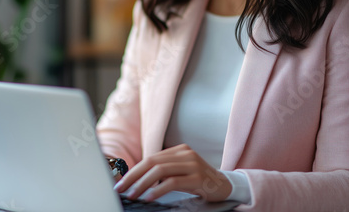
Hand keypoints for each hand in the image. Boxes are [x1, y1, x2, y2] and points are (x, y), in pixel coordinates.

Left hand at [113, 144, 231, 201]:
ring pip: (160, 170)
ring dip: (142, 184)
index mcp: (179, 150)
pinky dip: (158, 190)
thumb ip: (164, 171)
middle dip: (133, 176)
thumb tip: (137, 179)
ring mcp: (193, 164)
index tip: (121, 182)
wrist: (226, 186)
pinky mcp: (198, 178)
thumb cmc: (200, 181)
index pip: (150, 158)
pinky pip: (173, 182)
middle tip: (121, 188)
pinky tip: (149, 197)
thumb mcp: (181, 172)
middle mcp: (185, 154)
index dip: (133, 170)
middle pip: (152, 162)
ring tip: (132, 194)